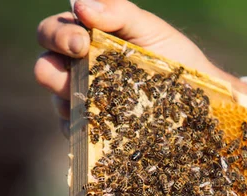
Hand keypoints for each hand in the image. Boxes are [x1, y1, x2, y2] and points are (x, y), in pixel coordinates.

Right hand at [34, 0, 246, 135]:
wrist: (200, 104)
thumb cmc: (176, 62)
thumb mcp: (151, 31)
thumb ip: (118, 12)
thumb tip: (80, 4)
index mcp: (87, 41)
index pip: (54, 32)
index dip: (58, 35)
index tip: (81, 43)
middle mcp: (80, 72)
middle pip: (46, 67)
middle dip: (53, 66)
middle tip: (80, 69)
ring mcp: (85, 104)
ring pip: (57, 102)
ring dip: (68, 99)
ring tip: (93, 100)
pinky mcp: (94, 133)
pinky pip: (73, 133)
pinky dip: (80, 129)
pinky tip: (98, 126)